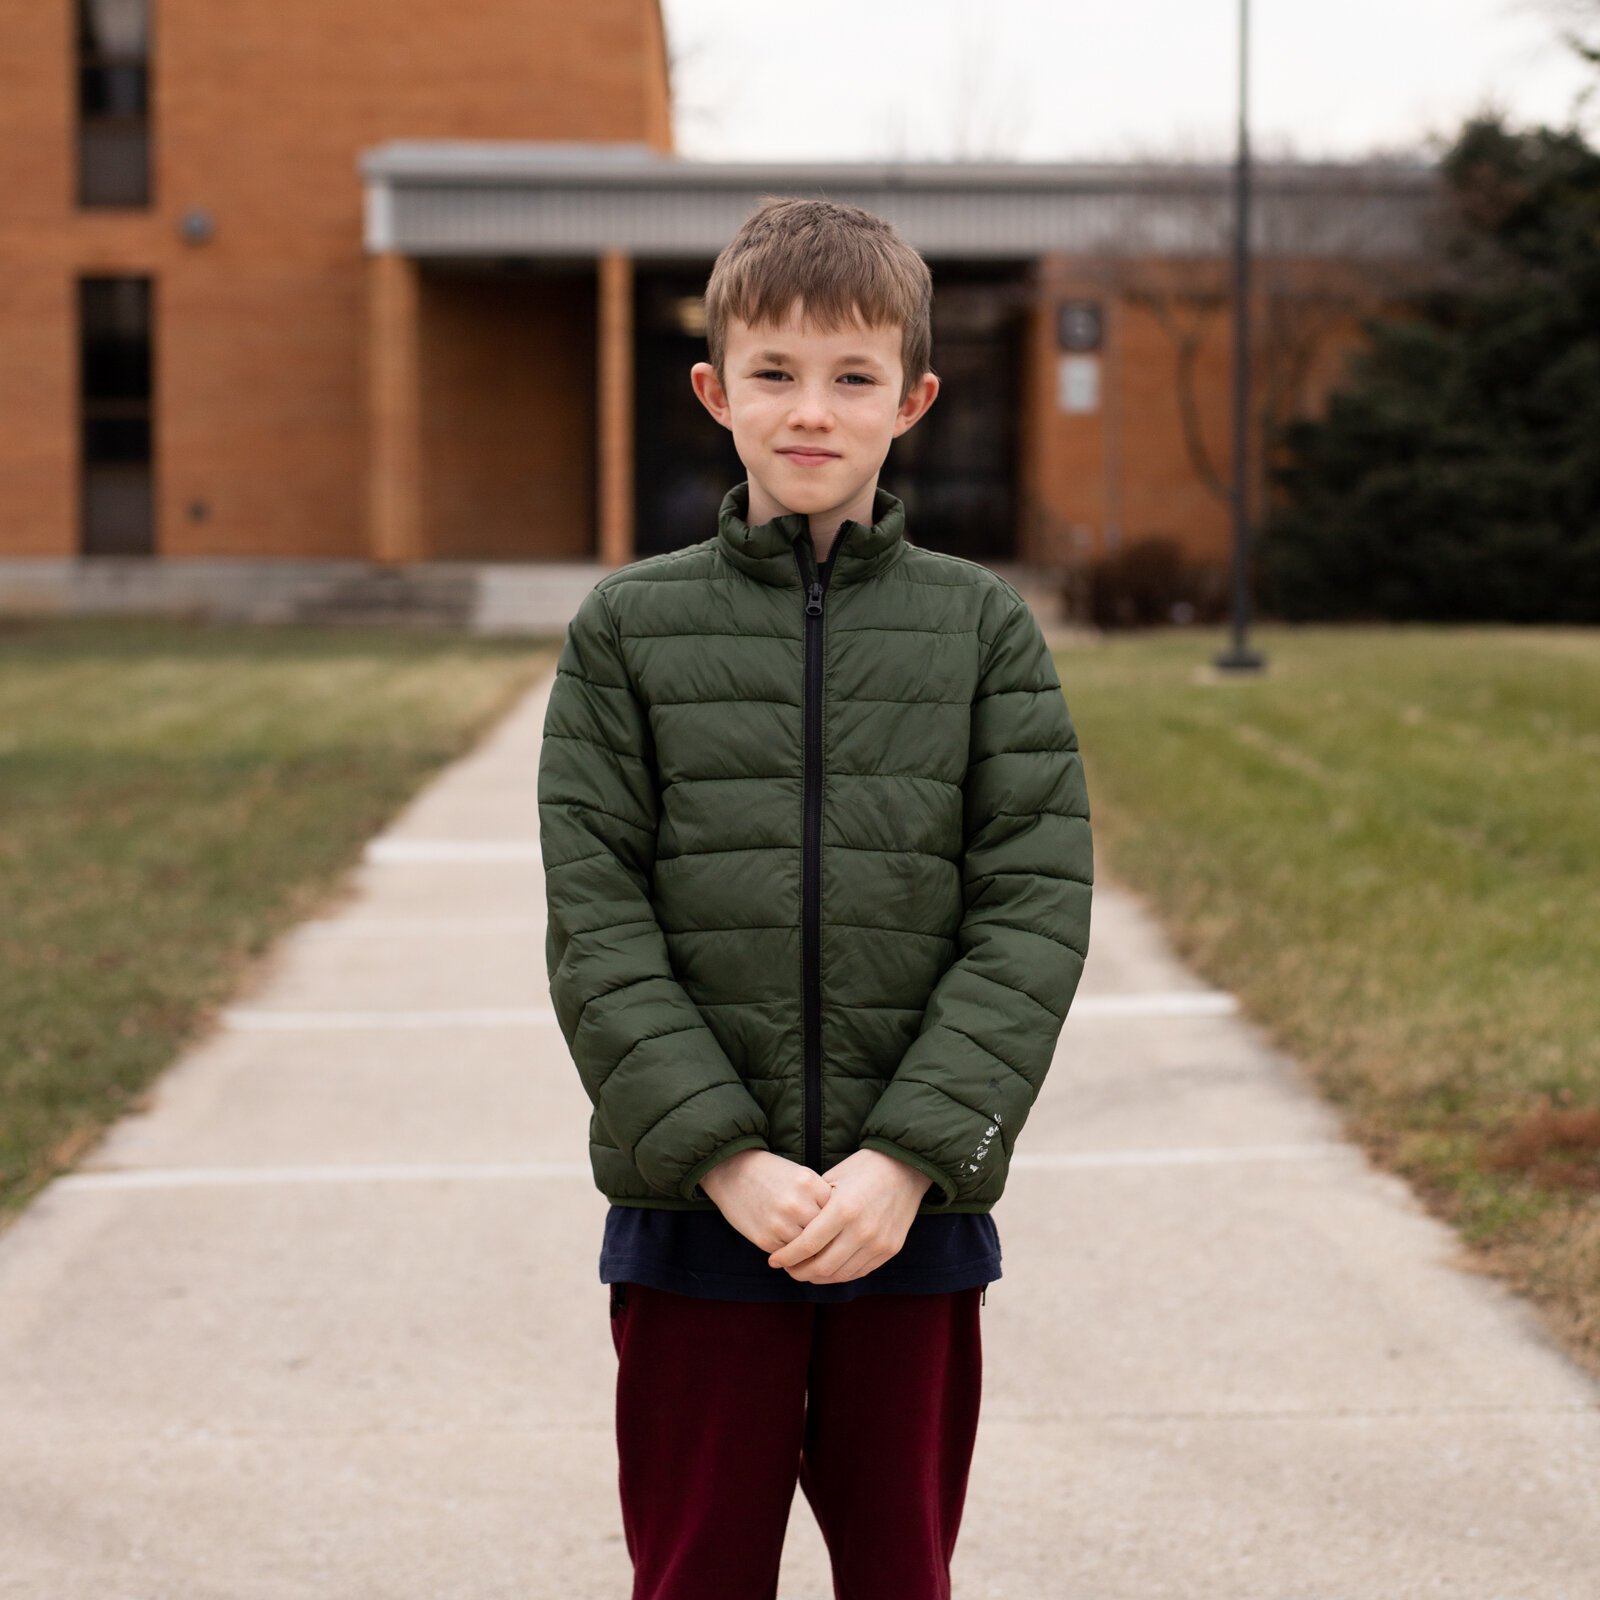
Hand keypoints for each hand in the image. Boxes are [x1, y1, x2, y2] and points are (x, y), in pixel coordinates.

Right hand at [699, 1149, 834, 1253]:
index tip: (838, 1222)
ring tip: (812, 1246)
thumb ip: (822, 1198)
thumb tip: (842, 1230)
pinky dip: (794, 1254)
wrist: (733, 1172)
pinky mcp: (766, 1239)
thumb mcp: (801, 1176)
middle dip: (828, 1237)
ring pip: (810, 1249)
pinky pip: (790, 1255)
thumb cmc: (773, 1174)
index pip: (838, 1212)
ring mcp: (781, 1223)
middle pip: (827, 1233)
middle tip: (829, 1240)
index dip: (839, 1219)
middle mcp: (797, 1203)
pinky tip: (793, 1246)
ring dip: (812, 1250)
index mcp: (810, 1183)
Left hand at [765, 1147, 934, 1284]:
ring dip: (819, 1277)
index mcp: (844, 1209)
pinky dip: (840, 1274)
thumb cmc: (863, 1168)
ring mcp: (878, 1243)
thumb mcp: (833, 1179)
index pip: (807, 1245)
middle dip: (799, 1272)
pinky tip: (828, 1268)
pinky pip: (859, 1272)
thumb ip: (814, 1207)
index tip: (773, 1260)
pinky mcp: (889, 1250)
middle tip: (787, 1268)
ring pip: (841, 1274)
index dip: (787, 1257)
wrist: (906, 1167)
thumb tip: (789, 1231)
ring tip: (805, 1269)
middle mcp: (862, 1230)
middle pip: (822, 1266)